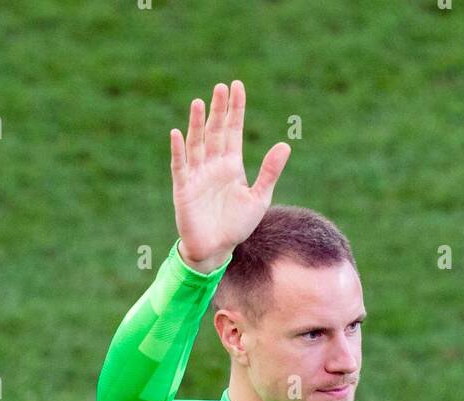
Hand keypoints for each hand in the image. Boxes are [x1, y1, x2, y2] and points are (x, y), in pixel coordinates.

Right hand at [170, 79, 290, 272]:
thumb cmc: (237, 225)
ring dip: (197, 124)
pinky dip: (178, 151)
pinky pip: (180, 166)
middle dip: (218, 110)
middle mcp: (213, 165)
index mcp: (232, 165)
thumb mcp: (258, 198)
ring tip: (199, 102)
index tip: (237, 87)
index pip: (233, 130)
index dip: (235, 109)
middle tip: (221, 87)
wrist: (217, 249)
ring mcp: (197, 175)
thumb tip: (285, 144)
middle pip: (215, 131)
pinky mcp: (184, 189)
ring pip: (197, 144)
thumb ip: (269, 172)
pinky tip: (177, 134)